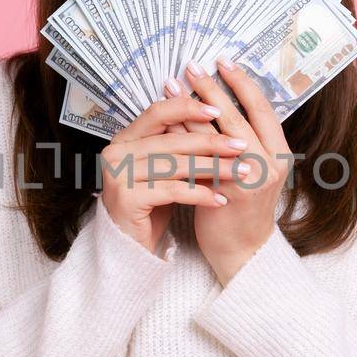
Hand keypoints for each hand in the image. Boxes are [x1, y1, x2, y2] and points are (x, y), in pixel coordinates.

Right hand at [98, 93, 250, 254]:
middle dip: (210, 143)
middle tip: (240, 146)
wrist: (131, 247)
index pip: (157, 113)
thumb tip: (216, 120)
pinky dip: (199, 194)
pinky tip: (219, 199)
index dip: (188, 108)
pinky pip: (172, 191)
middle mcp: (116, 153)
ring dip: (212, 168)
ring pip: (175, 165)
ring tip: (238, 172)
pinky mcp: (126, 198)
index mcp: (125, 139)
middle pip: (170, 140)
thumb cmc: (151, 206)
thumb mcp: (165, 170)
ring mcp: (118, 175)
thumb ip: (178, 145)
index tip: (219, 110)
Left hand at [180, 57, 292, 284]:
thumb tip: (217, 102)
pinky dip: (183, 137)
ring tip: (173, 85)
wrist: (242, 249)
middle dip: (212, 88)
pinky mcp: (228, 191)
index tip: (223, 61)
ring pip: (217, 133)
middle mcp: (271, 162)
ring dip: (192, 107)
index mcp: (280, 152)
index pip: (262, 107)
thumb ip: (244, 140)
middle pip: (238, 115)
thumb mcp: (253, 169)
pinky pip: (201, 156)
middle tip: (192, 67)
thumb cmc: (242, 206)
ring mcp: (251, 177)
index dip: (242, 82)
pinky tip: (167, 122)